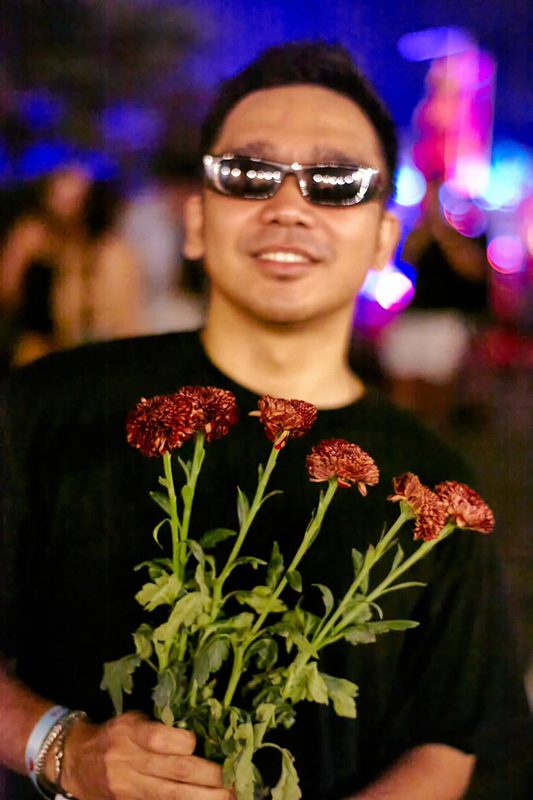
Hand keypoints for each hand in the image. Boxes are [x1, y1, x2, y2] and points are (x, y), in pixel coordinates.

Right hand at [59, 711, 233, 799]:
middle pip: (173, 771)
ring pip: (170, 796)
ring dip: (202, 798)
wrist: (77, 761)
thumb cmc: (115, 734)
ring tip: (227, 797)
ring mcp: (128, 788)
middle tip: (232, 779)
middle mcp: (128, 761)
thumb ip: (161, 727)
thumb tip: (203, 735)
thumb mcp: (132, 720)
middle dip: (207, 777)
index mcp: (130, 732)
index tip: (200, 744)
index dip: (185, 743)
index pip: (159, 739)